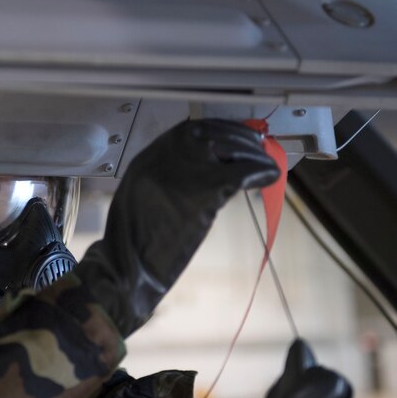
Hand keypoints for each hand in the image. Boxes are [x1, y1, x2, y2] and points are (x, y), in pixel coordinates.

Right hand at [74, 118, 279, 336]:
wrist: (127, 267)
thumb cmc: (132, 243)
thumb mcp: (138, 197)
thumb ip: (163, 178)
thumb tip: (198, 171)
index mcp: (147, 158)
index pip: (189, 130)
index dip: (217, 131)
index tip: (234, 137)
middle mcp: (165, 157)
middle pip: (211, 133)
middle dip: (238, 137)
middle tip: (255, 147)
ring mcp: (185, 171)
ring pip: (231, 148)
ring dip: (252, 154)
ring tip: (263, 163)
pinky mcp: (205, 190)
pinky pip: (243, 171)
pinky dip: (260, 171)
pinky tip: (268, 176)